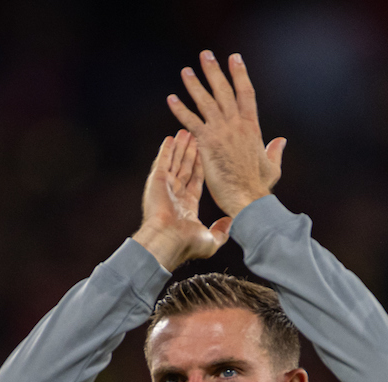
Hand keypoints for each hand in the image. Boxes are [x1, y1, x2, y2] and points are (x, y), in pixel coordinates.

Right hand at [134, 129, 231, 270]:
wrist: (168, 242)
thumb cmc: (187, 243)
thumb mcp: (211, 239)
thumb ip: (221, 229)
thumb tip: (230, 223)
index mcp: (187, 205)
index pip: (196, 180)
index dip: (201, 166)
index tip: (206, 153)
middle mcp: (176, 194)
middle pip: (185, 168)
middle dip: (190, 152)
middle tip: (195, 136)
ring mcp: (165, 187)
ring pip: (175, 162)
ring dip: (180, 148)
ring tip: (185, 131)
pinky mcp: (157, 181)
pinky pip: (163, 161)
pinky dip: (166, 150)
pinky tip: (170, 139)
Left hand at [168, 51, 285, 217]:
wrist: (247, 198)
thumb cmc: (259, 186)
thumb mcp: (272, 166)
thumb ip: (274, 151)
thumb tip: (281, 140)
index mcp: (252, 127)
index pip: (246, 93)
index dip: (240, 74)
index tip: (234, 58)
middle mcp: (237, 124)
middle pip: (224, 91)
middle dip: (214, 71)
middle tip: (205, 55)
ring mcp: (221, 132)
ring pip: (206, 102)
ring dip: (194, 85)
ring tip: (186, 71)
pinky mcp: (207, 143)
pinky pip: (191, 122)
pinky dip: (180, 110)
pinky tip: (171, 99)